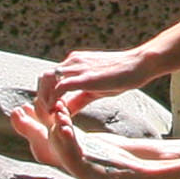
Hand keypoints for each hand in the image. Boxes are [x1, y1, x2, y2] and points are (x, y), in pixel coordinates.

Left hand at [34, 48, 153, 117]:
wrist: (138, 64)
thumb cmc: (121, 76)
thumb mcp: (96, 89)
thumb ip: (79, 98)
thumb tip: (67, 110)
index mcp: (74, 62)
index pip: (50, 77)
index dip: (45, 94)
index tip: (48, 111)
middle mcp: (72, 62)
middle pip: (44, 78)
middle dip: (41, 96)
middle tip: (45, 115)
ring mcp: (77, 67)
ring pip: (47, 80)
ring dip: (45, 99)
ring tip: (49, 116)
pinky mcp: (84, 77)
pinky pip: (60, 88)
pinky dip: (54, 100)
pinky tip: (58, 113)